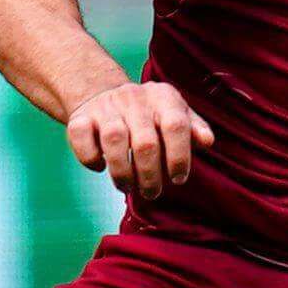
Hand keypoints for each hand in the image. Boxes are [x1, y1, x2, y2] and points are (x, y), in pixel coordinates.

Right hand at [67, 80, 212, 200]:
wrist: (103, 95)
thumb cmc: (149, 115)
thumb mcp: (175, 114)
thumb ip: (193, 128)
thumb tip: (207, 141)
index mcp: (163, 97)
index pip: (176, 125)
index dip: (179, 157)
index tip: (178, 179)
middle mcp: (134, 97)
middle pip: (145, 142)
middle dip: (151, 176)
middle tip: (152, 192)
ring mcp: (105, 106)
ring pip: (114, 140)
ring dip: (123, 173)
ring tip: (129, 187)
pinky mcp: (80, 117)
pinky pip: (81, 138)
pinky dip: (91, 158)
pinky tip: (100, 166)